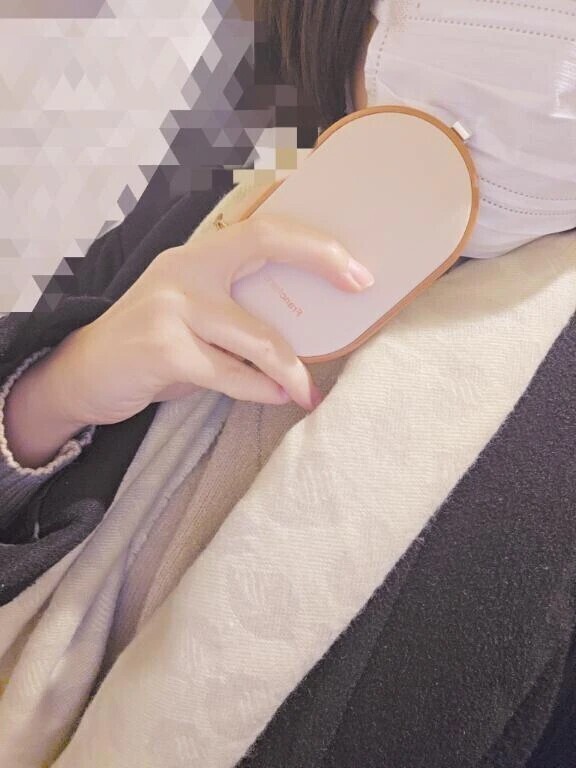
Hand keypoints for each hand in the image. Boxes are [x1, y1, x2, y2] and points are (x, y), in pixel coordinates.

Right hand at [52, 211, 374, 425]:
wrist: (83, 373)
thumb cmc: (152, 346)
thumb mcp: (193, 317)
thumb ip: (237, 313)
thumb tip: (302, 331)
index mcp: (197, 256)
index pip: (262, 228)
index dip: (312, 241)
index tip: (355, 265)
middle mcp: (184, 269)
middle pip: (263, 246)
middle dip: (320, 260)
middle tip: (360, 286)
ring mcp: (171, 306)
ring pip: (254, 335)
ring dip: (290, 367)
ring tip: (307, 390)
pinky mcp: (162, 348)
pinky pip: (229, 373)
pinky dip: (259, 389)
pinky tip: (276, 396)